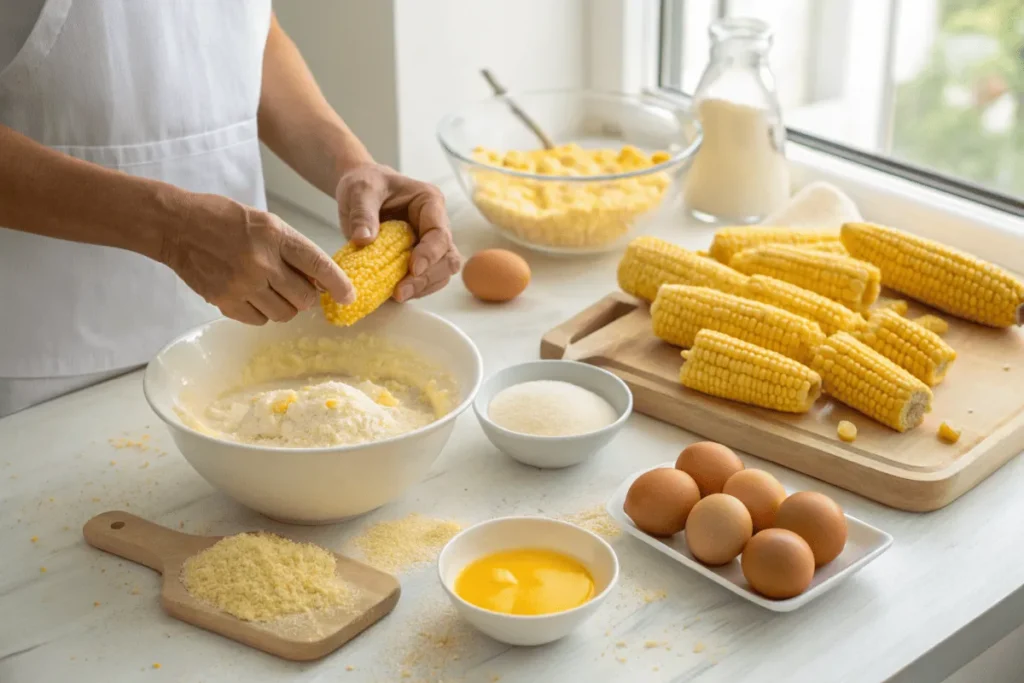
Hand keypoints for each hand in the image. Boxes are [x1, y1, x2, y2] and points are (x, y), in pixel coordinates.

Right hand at [162, 193, 354, 324]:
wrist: (176, 226)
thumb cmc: (223, 219)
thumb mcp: (266, 222)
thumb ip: (292, 249)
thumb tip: (318, 279)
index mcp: (276, 236)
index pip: (318, 265)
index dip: (339, 284)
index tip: (349, 296)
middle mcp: (262, 262)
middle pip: (304, 298)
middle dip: (306, 295)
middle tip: (295, 286)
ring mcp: (243, 284)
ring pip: (284, 313)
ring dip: (285, 306)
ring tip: (270, 288)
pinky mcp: (225, 301)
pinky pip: (259, 320)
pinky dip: (262, 312)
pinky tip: (252, 295)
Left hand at [335, 164, 461, 301]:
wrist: (361, 192)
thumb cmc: (365, 184)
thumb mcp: (359, 191)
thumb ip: (362, 213)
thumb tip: (364, 239)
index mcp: (429, 202)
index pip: (440, 233)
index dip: (430, 254)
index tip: (413, 269)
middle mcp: (436, 224)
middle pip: (447, 258)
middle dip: (427, 277)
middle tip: (401, 291)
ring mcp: (429, 243)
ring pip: (441, 273)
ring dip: (422, 287)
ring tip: (396, 295)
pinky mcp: (419, 258)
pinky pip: (425, 279)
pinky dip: (414, 290)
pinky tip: (394, 294)